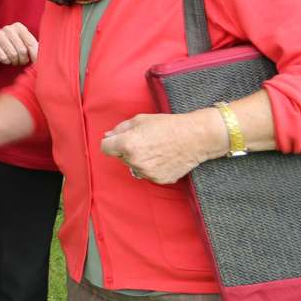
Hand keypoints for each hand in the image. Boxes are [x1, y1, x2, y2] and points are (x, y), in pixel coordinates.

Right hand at [0, 23, 37, 65]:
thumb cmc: (14, 44)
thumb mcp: (24, 42)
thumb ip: (34, 47)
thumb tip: (44, 57)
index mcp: (19, 27)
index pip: (30, 43)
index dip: (34, 55)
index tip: (35, 63)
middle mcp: (8, 29)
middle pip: (22, 50)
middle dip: (23, 60)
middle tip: (22, 62)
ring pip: (12, 54)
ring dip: (15, 61)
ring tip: (14, 61)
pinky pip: (3, 57)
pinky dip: (6, 61)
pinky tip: (6, 59)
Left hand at [100, 110, 224, 185]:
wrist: (195, 138)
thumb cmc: (168, 126)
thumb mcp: (140, 120)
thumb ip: (120, 129)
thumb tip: (108, 136)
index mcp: (127, 145)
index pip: (105, 147)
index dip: (111, 142)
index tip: (119, 139)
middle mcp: (135, 161)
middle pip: (120, 157)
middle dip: (127, 149)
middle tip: (145, 141)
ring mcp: (147, 173)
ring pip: (134, 166)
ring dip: (139, 159)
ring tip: (155, 149)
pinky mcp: (159, 180)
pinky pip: (147, 173)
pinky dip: (152, 167)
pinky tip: (163, 158)